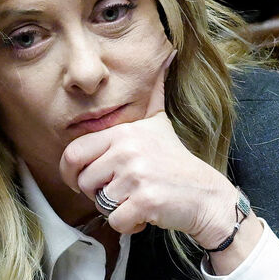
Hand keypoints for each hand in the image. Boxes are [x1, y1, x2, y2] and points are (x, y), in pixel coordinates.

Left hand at [58, 83, 241, 247]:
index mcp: (123, 133)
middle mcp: (127, 150)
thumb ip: (153, 94)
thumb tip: (169, 55)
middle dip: (97, 194)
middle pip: (83, 182)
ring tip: (138, 200)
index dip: (71, 172)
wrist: (207, 195)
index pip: (73, 153)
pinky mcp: (146, 200)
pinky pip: (115, 221)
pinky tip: (146, 214)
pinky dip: (128, 224)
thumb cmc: (176, 163)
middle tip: (121, 192)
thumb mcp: (159, 123)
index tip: (84, 181)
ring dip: (116, 209)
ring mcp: (137, 175)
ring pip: (100, 203)